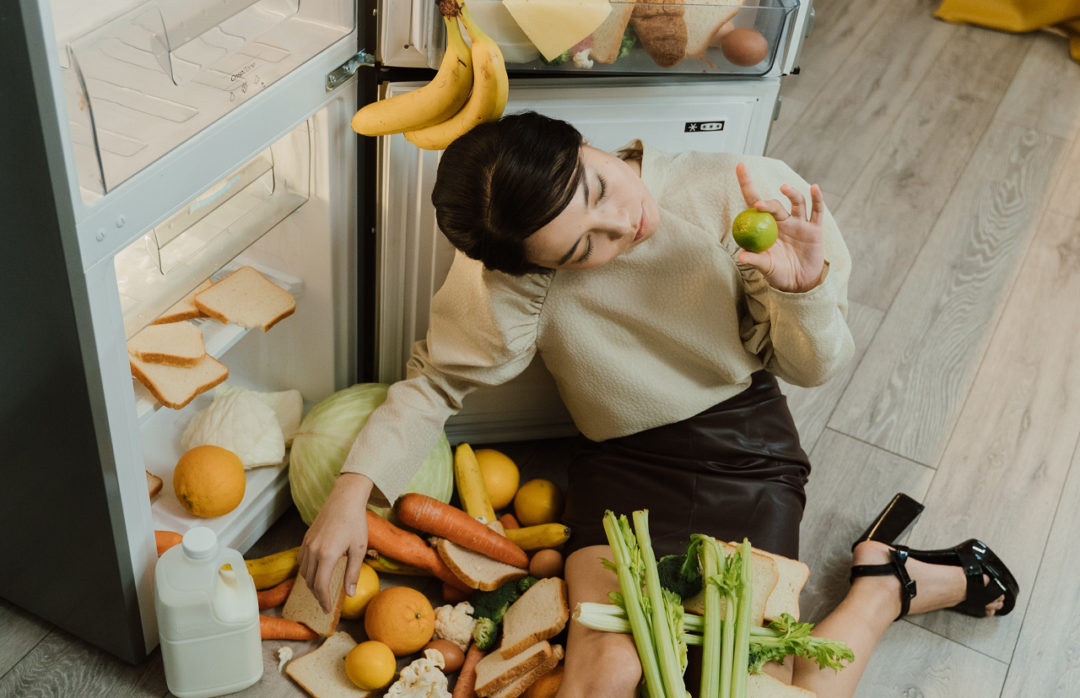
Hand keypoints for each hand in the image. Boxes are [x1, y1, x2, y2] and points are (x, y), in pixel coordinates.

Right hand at [297, 473, 372, 612]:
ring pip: (304, 572)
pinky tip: (316, 572)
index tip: (327, 609)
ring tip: (322, 589)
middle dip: (317, 595)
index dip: (323, 600)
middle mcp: (313, 551)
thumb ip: (352, 573)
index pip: (320, 586)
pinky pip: (302, 561)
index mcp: (327, 555)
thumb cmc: (355, 523)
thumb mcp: (358, 549)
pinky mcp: (306, 539)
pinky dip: (307, 571)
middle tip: (326, 603)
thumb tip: (349, 593)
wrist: (344, 499)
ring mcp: (307, 544)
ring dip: (312, 583)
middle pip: (310, 581)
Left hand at [735, 163, 826, 292]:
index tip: (740, 166)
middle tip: (759, 206)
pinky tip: (814, 188)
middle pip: (774, 205)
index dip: (747, 185)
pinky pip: (816, 211)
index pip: (754, 203)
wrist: (800, 283)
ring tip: (784, 189)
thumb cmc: (778, 273)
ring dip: (791, 194)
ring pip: (796, 203)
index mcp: (766, 228)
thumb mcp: (766, 267)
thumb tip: (741, 256)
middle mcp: (782, 221)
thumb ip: (756, 260)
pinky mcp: (814, 229)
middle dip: (766, 203)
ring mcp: (799, 223)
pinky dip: (817, 199)